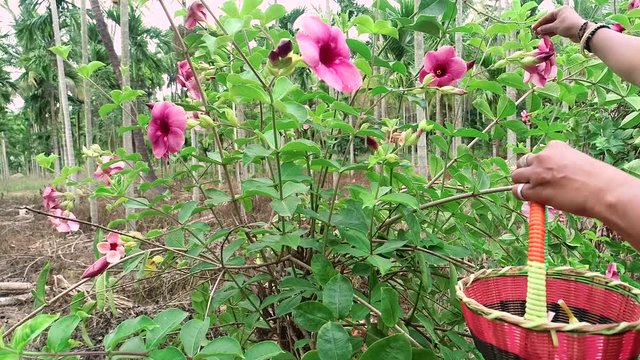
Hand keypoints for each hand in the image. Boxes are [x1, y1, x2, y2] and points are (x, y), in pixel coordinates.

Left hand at [511, 141, 627, 218]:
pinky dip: (521, 195)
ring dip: (522, 183)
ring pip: (517, 176)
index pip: (539, 154)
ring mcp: (537, 173)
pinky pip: (518, 191)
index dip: (541, 165)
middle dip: (528, 172)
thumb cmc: (598, 179)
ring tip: (533, 191)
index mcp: (555, 146)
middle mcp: (543, 157)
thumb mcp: (577, 161)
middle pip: (523, 162)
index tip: (549, 174)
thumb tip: (550, 178)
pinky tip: (532, 200)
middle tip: (537, 182)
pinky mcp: (534, 190)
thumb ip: (560, 164)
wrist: (604, 191)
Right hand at [532, 6, 586, 42]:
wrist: (581, 32)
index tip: (533, 28)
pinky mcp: (567, 27)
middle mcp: (563, 14)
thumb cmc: (567, 26)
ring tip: (540, 36)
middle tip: (535, 33)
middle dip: (543, 27)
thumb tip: (538, 30)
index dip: (540, 23)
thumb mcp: (555, 26)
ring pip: (553, 26)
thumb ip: (545, 28)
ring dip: (546, 31)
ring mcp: (565, 21)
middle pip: (550, 21)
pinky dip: (552, 32)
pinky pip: (557, 29)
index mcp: (560, 10)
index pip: (547, 16)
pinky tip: (546, 36)